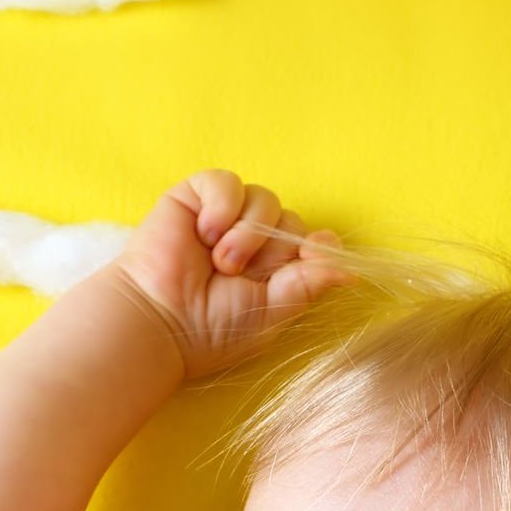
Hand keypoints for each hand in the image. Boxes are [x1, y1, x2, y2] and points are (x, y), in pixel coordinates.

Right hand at [104, 169, 352, 380]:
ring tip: (219, 261)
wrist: (158, 320)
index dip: (317, 246)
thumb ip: (309, 285)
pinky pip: (228, 182)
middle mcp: (253, 241)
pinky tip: (204, 233)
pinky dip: (223, 206)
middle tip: (238, 275)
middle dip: (272, 249)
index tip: (312, 257)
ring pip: (265, 200)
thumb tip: (353, 270)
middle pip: (290, 220)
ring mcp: (225, 217)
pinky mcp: (196, 196)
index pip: (313, 242)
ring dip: (247, 233)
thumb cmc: (209, 328)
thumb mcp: (272, 312)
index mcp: (274, 271)